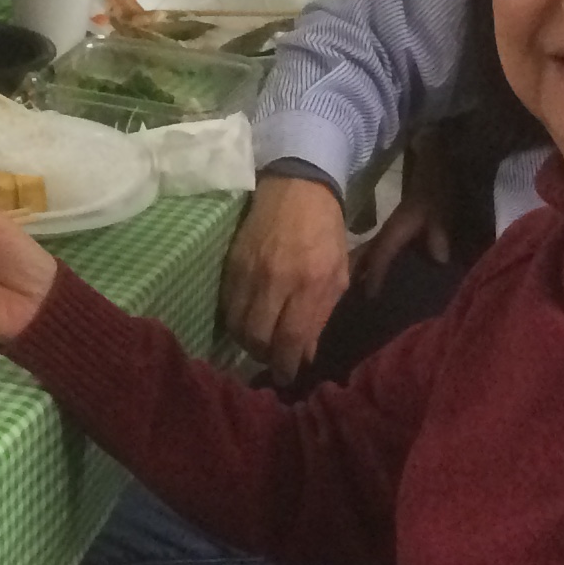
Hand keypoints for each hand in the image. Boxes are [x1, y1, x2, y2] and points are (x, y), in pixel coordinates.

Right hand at [219, 171, 350, 379]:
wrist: (297, 187)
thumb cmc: (326, 232)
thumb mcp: (337, 274)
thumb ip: (322, 315)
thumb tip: (305, 354)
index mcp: (311, 283)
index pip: (290, 338)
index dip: (285, 365)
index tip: (286, 377)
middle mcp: (277, 280)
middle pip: (257, 337)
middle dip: (264, 356)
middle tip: (272, 358)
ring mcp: (250, 271)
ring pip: (237, 324)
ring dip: (246, 341)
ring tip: (258, 340)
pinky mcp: (231, 262)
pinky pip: (226, 305)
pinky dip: (235, 319)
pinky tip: (246, 319)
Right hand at [349, 136, 451, 300]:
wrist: (432, 168)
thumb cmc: (436, 191)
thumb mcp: (440, 211)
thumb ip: (438, 233)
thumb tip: (440, 259)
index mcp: (396, 229)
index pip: (381, 254)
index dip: (375, 273)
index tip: (369, 295)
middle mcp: (388, 232)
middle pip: (366, 255)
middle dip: (356, 274)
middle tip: (346, 296)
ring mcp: (388, 231)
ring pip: (368, 253)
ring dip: (360, 268)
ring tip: (350, 290)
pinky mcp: (394, 231)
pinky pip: (377, 250)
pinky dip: (371, 262)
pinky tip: (370, 273)